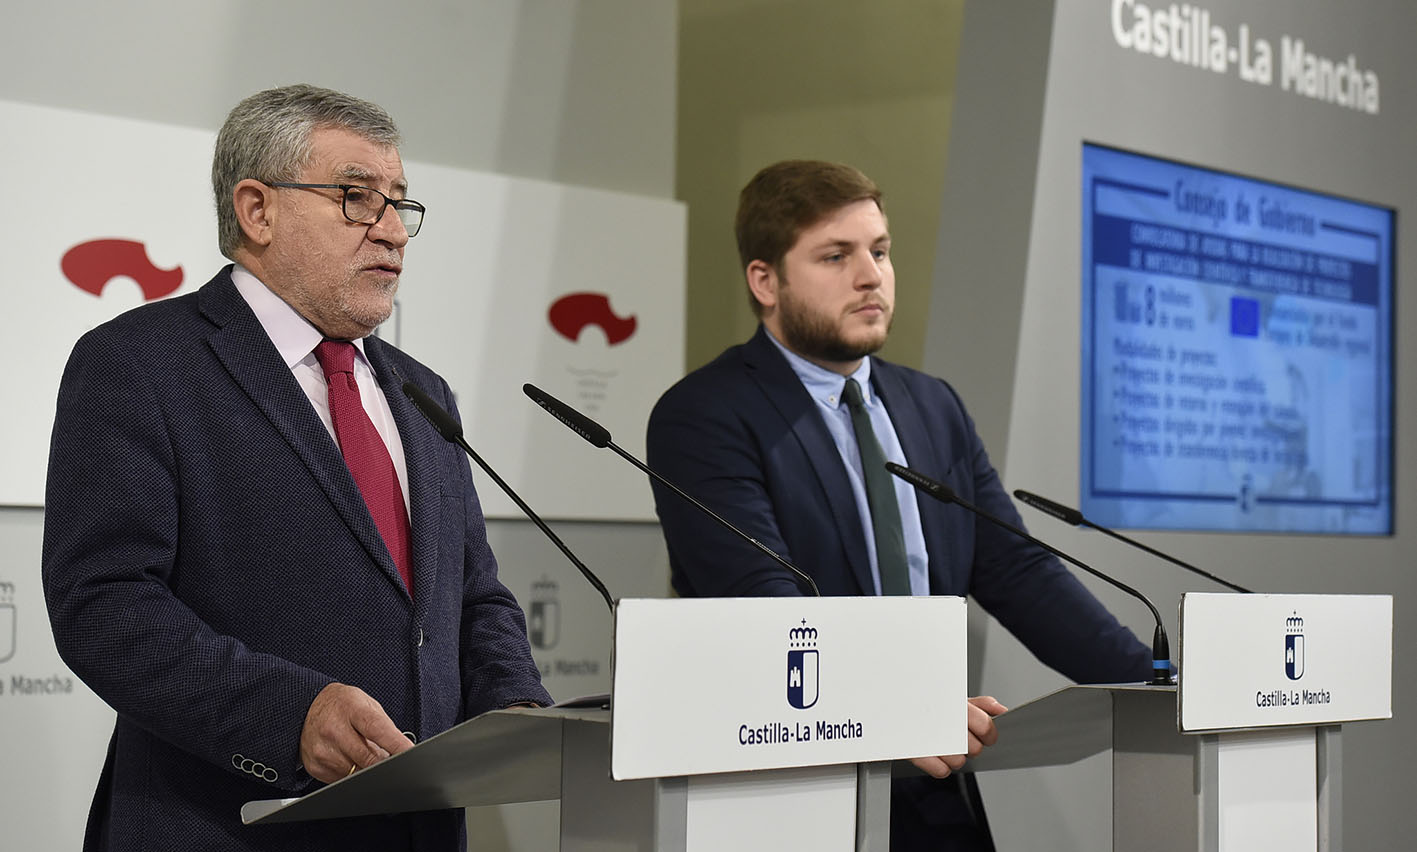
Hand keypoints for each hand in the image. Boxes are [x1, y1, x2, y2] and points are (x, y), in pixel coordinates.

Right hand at [299, 683, 414, 782]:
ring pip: (357, 773)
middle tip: (391, 758)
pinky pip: (342, 780)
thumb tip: (401, 750)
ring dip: (368, 768)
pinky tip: (349, 758)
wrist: (306, 708)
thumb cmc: (343, 705)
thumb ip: (384, 726)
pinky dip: (352, 773)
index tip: (410, 753)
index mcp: (351, 709)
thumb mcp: (366, 704)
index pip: (377, 729)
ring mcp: (322, 750)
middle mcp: (333, 729)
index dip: (396, 744)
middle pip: (368, 757)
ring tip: (366, 752)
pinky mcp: (315, 766)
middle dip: (384, 762)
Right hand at [909, 695, 1008, 779]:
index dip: (989, 734)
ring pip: (959, 761)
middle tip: (958, 737)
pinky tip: (934, 754)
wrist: (890, 705)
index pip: (985, 725)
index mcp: (955, 703)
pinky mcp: (914, 751)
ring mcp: (928, 735)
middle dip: (969, 746)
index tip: (985, 735)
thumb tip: (1000, 710)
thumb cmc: (924, 702)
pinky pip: (941, 771)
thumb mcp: (952, 697)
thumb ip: (979, 704)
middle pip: (975, 748)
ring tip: (944, 744)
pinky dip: (939, 765)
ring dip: (953, 756)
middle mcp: (943, 718)